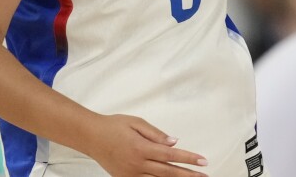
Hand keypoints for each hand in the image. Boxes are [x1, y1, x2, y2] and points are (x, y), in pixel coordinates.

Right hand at [86, 114, 207, 176]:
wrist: (90, 136)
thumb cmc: (113, 126)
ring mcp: (130, 174)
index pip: (171, 155)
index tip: (203, 161)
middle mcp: (137, 164)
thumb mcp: (137, 123)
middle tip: (205, 176)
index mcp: (142, 148)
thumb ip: (157, 134)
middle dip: (188, 175)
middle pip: (168, 172)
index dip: (189, 159)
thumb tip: (175, 142)